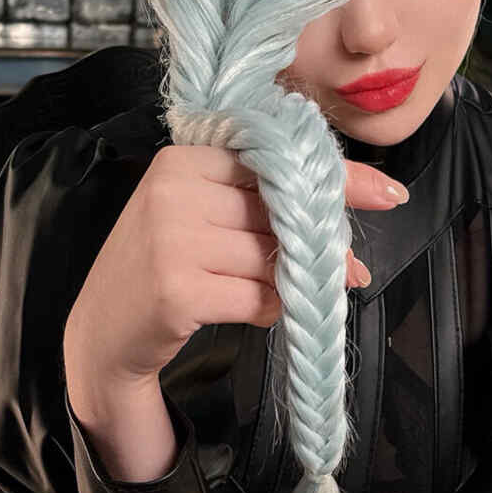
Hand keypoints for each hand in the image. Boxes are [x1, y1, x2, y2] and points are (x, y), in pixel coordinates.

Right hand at [65, 146, 408, 387]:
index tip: (389, 194)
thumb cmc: (163, 269)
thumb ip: (260, 204)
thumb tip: (351, 218)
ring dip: (293, 282)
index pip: (277, 161)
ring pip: (272, 257)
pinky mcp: (178, 290)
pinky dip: (269, 309)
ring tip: (279, 294)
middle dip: (320, 242)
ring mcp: (172, 240)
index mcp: (184, 158)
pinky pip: (257, 297)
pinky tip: (254, 312)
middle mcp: (174, 190)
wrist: (102, 334)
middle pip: (278, 210)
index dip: (335, 178)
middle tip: (348, 268)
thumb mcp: (199, 216)